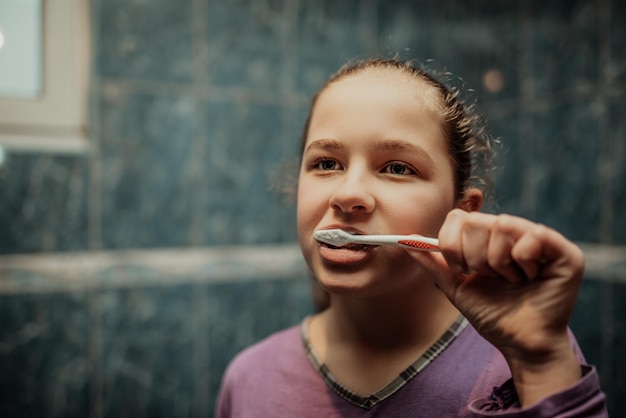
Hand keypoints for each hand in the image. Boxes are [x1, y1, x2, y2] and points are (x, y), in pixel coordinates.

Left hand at [413, 209, 584, 404]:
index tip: (461, 269)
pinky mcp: (564, 252)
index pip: (460, 217)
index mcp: (490, 238)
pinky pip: (533, 235)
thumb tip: (406, 241)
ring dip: (498, 262)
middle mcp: (515, 233)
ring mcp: (540, 239)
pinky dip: (523, 260)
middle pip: (478, 220)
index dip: (453, 243)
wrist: (519, 344)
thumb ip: (434, 263)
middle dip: (475, 257)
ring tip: (511, 280)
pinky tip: (531, 277)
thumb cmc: (493, 316)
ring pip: (502, 225)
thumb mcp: (457, 287)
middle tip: (490, 277)